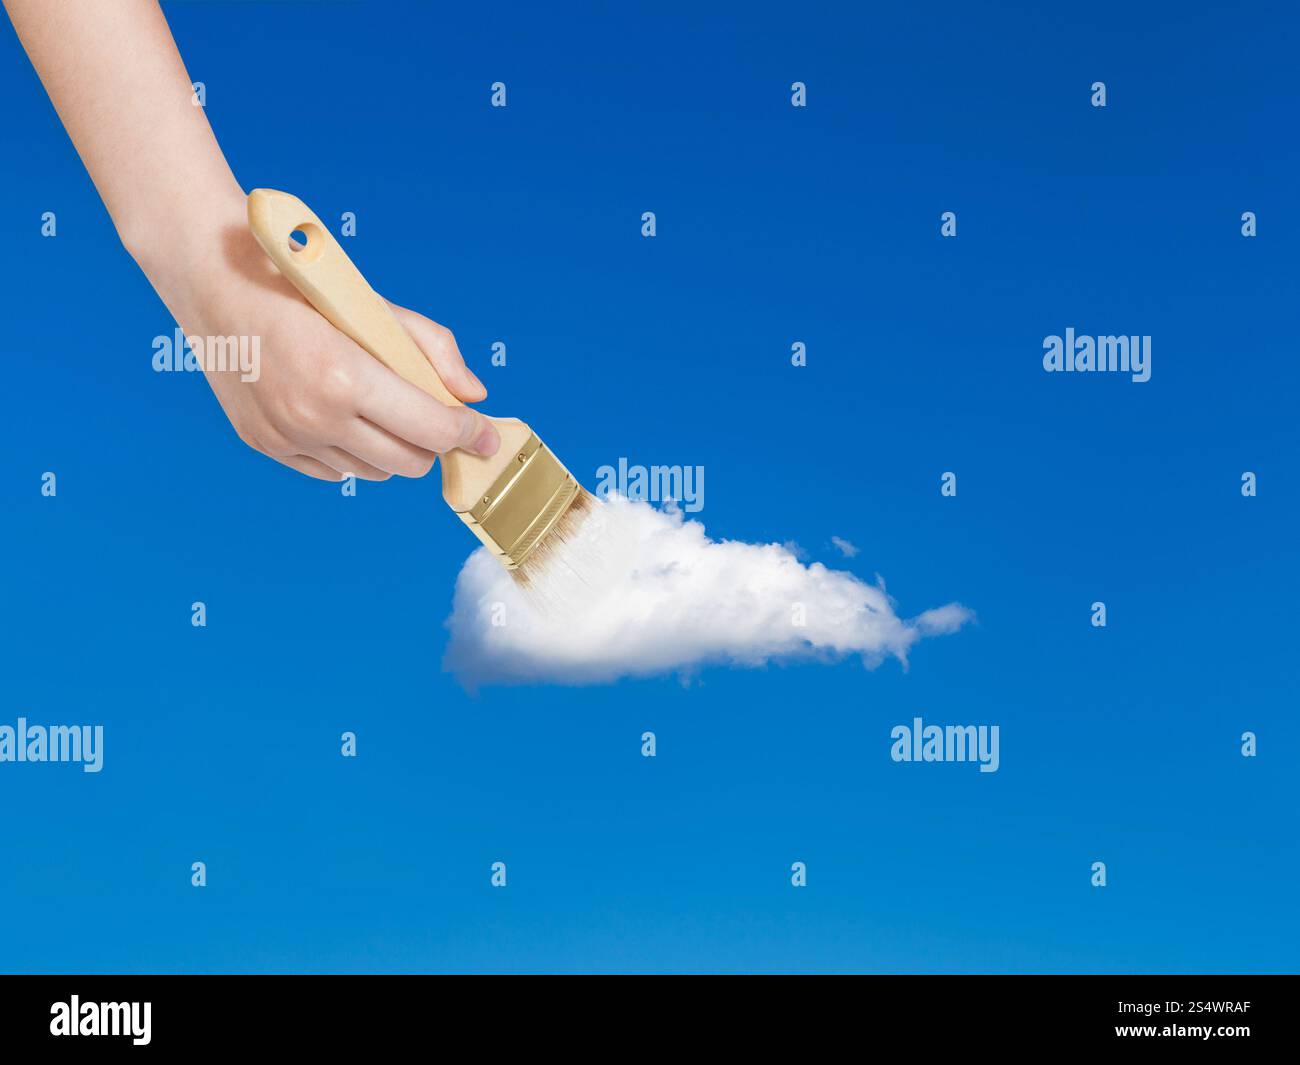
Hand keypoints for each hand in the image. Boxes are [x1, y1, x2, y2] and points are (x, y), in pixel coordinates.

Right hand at [140, 195, 500, 481]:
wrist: (212, 276)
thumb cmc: (301, 284)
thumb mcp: (374, 305)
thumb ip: (433, 350)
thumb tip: (473, 395)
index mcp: (346, 376)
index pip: (432, 429)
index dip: (469, 433)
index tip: (488, 435)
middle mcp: (314, 416)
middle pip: (409, 463)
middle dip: (432, 442)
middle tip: (437, 419)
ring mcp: (286, 436)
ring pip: (372, 473)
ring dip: (392, 449)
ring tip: (383, 410)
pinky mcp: (264, 445)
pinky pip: (332, 472)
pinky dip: (352, 453)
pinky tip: (345, 417)